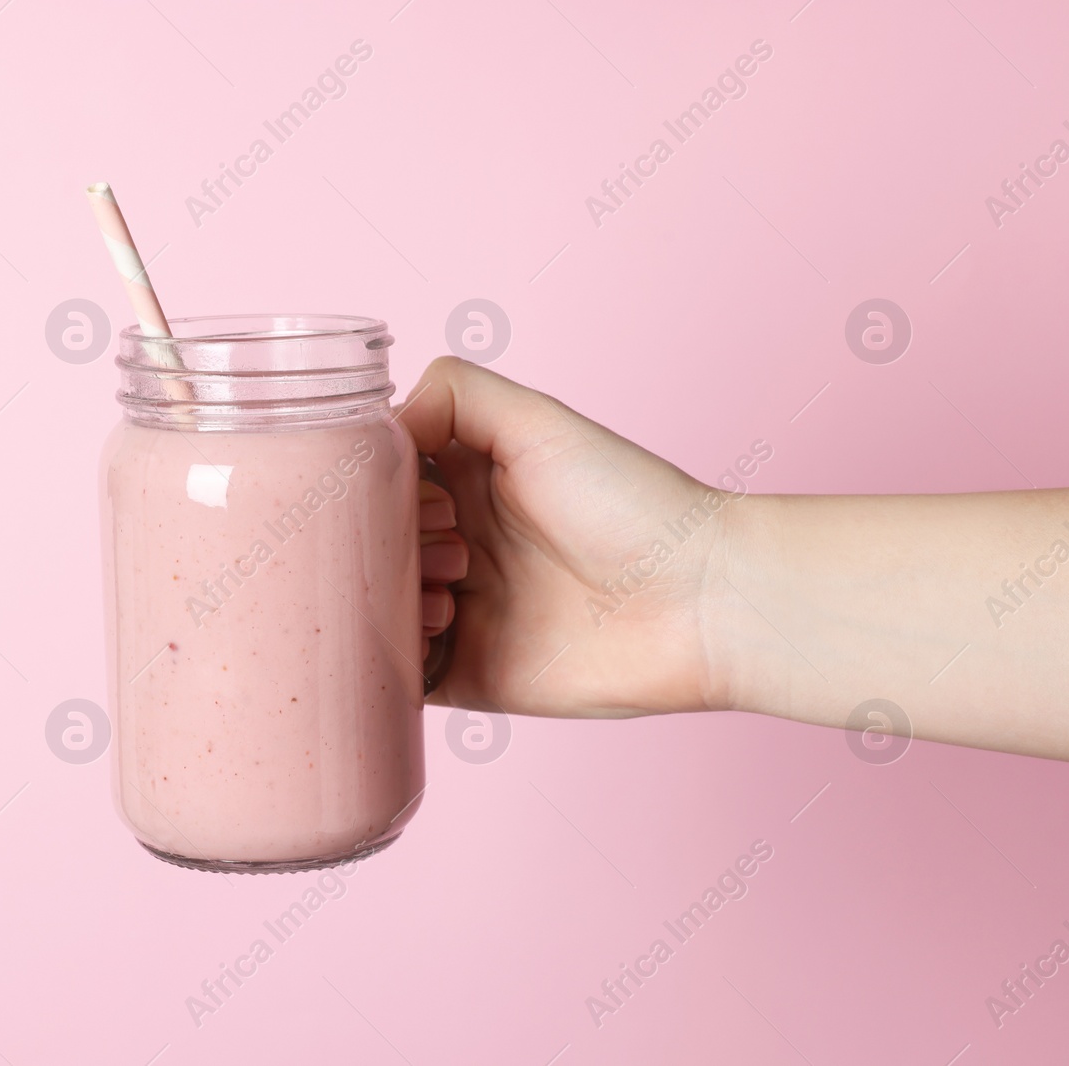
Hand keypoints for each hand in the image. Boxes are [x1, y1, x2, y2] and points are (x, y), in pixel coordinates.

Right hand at [405, 357, 737, 717]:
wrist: (698, 604)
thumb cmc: (631, 505)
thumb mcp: (539, 421)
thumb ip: (454, 395)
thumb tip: (382, 422)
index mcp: (466, 484)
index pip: (380, 480)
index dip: (377, 485)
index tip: (411, 491)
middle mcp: (456, 545)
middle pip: (370, 545)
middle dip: (387, 544)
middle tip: (449, 545)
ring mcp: (459, 612)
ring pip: (374, 606)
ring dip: (391, 596)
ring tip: (451, 592)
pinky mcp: (467, 674)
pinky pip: (397, 673)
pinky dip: (390, 655)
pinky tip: (436, 630)